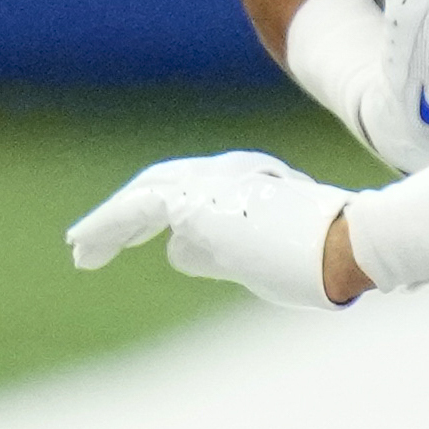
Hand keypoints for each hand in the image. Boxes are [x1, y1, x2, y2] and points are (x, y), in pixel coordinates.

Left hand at [70, 152, 351, 309]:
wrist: (349, 244)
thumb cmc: (325, 257)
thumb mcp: (265, 254)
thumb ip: (221, 250)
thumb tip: (175, 252)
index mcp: (255, 180)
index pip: (194, 191)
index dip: (159, 216)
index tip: (139, 240)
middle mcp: (230, 171)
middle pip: (162, 187)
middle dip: (126, 215)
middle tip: (96, 243)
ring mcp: (213, 181)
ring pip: (144, 197)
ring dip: (108, 224)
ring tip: (80, 249)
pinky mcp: (194, 200)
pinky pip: (134, 209)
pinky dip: (105, 226)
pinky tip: (84, 247)